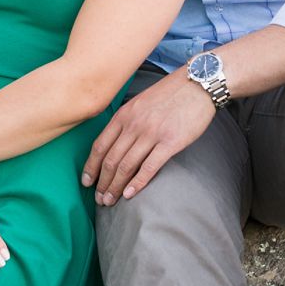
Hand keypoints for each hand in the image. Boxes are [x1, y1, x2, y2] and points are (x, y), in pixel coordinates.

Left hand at [83, 71, 215, 204]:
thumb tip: (115, 141)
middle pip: (110, 159)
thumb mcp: (140, 102)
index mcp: (123, 115)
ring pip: (126, 166)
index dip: (91, 166)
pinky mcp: (170, 142)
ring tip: (110, 201)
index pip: (100, 146)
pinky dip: (137, 183)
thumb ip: (126, 121)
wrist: (198, 84)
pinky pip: (149, 167)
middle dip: (102, 182)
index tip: (86, 181)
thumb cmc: (170, 94)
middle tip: (98, 199)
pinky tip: (129, 195)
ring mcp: (151, 134)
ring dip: (115, 186)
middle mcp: (133, 125)